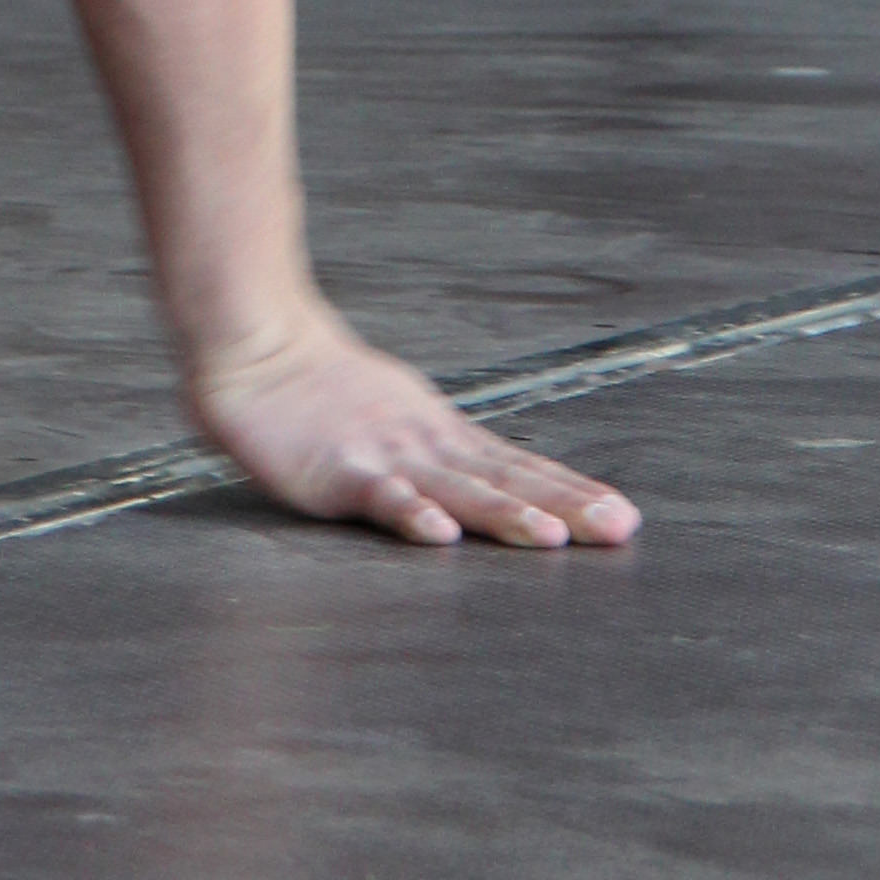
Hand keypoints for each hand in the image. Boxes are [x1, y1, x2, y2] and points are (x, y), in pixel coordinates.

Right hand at [194, 313, 637, 549]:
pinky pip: (381, 497)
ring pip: (455, 489)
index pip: (517, 465)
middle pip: (505, 478)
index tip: (624, 515)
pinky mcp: (339, 471)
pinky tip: (440, 536)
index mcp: (439, 434)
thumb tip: (475, 486)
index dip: (570, 490)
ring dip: (505, 514)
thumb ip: (431, 454)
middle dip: (565, 506)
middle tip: (619, 529)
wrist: (255, 342)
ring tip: (551, 537)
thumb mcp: (389, 416)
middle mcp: (425, 444)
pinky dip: (412, 515)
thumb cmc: (318, 386)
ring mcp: (385, 455)